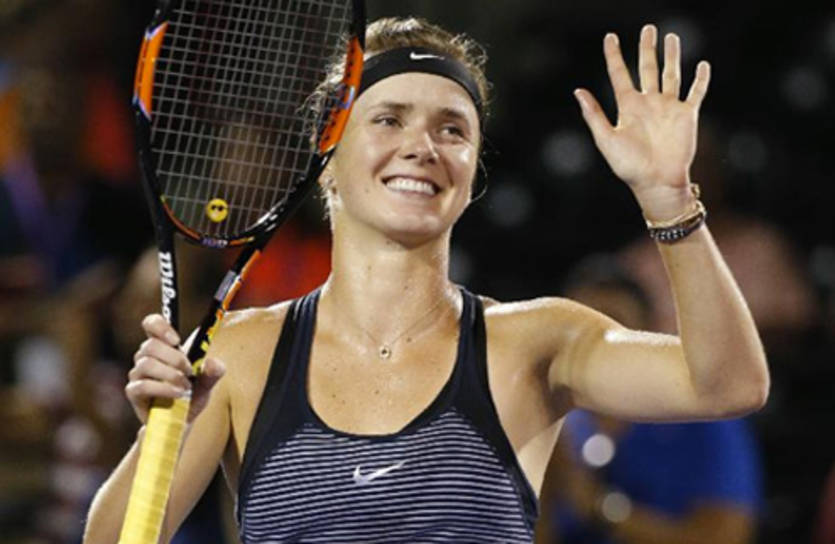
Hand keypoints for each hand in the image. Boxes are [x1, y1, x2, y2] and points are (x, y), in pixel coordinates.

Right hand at [125, 314, 224, 424]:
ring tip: (186, 386)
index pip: (151, 324)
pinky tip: (178, 394)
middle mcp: (146, 357)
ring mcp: (138, 374)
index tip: (176, 340)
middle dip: (175, 358)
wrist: (182, 421)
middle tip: (190, 370)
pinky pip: (142, 385)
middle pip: (150, 345)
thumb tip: (213, 363)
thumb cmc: (193, 394)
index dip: (160, 326)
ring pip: (146, 364)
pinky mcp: (134, 392)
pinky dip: (163, 388)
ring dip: (170, 374)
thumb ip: (213, 371)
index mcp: (163, 347)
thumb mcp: (208, 382)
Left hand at [575, 24, 710, 220]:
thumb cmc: (629, 166)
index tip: (610, 37)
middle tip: (648, 29)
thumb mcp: (606, 139)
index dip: (614, 55)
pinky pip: (695, 93)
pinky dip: (700, 79)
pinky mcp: (686, 115)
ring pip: (671, 74)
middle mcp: (648, 103)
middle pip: (647, 68)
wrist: (656, 183)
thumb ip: (594, 114)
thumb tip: (578, 90)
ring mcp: (668, 107)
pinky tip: (702, 64)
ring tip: (671, 37)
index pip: (619, 74)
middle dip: (647, 48)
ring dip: (672, 56)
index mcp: (628, 107)